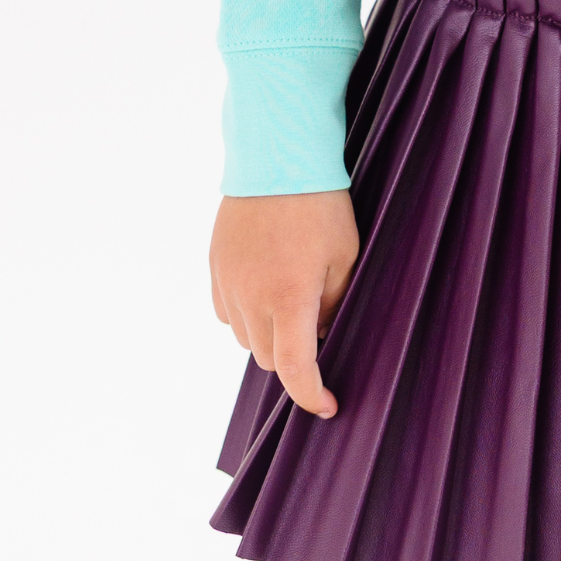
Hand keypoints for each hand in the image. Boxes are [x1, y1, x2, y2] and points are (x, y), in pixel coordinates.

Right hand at [209, 190, 360, 419]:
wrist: (276, 155)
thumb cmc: (320, 203)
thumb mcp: (345, 255)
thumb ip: (334, 303)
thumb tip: (321, 333)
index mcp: (289, 298)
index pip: (294, 370)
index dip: (311, 396)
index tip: (328, 406)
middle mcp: (251, 297)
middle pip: (268, 358)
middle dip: (293, 356)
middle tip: (317, 327)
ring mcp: (228, 282)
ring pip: (245, 337)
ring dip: (268, 335)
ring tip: (292, 301)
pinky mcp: (215, 266)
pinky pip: (227, 311)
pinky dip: (246, 314)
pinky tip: (265, 288)